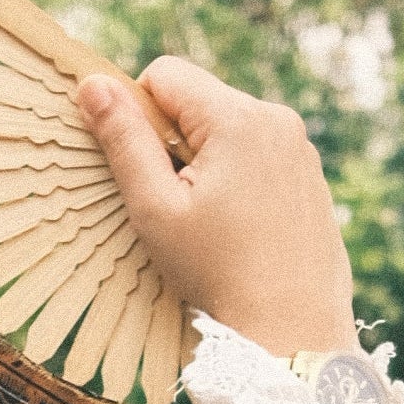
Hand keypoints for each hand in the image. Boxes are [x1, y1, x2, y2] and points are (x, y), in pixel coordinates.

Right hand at [77, 56, 355, 359]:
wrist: (293, 330)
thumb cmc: (218, 273)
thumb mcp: (155, 208)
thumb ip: (123, 140)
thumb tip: (92, 83)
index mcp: (238, 118)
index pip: (164, 73)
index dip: (138, 115)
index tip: (144, 170)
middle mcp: (277, 119)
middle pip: (198, 101)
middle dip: (174, 142)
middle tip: (176, 207)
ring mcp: (300, 147)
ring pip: (227, 129)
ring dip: (205, 163)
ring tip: (209, 224)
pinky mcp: (310, 175)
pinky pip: (258, 155)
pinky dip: (237, 180)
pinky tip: (238, 231)